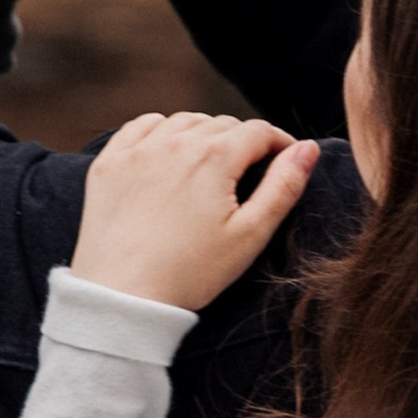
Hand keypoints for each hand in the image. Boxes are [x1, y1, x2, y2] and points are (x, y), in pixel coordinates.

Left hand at [71, 110, 320, 310]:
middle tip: (251, 170)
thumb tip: (307, 150)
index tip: (286, 160)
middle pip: (223, 124)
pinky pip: (141, 126)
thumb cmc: (191, 272)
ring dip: (205, 133)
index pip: (258, 131)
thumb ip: (283, 187)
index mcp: (214, 157)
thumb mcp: (250, 235)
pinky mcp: (110, 163)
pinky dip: (161, 130)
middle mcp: (175, 141)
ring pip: (184, 121)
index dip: (279, 143)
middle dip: (244, 141)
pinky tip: (169, 150)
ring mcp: (139, 150)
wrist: (123, 296)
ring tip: (213, 163)